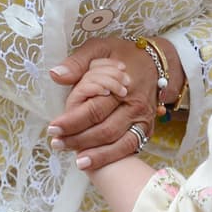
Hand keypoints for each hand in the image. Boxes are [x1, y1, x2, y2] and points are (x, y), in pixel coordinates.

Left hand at [49, 36, 159, 173]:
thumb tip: (56, 75)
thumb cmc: (123, 55)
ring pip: (117, 143)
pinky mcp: (146, 130)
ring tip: (73, 159)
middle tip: (56, 143)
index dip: (72, 121)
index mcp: (121, 85)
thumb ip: (77, 62)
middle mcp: (133, 106)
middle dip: (78, 140)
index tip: (53, 128)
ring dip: (94, 154)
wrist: (158, 63)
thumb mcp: (100, 48)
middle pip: (104, 129)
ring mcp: (142, 120)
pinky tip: (90, 163)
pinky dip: (109, 157)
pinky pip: (129, 148)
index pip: (94, 108)